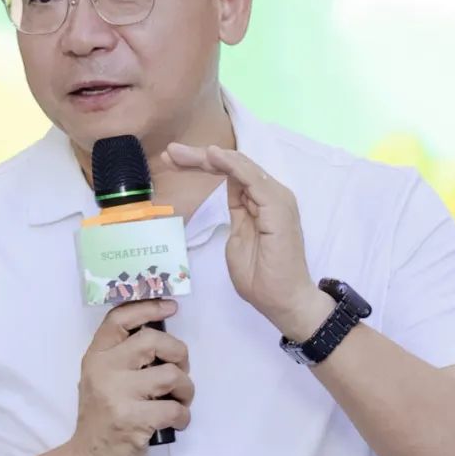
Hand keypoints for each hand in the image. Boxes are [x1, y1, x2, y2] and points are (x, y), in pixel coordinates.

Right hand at [66, 300, 193, 455]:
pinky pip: (175, 408)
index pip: (120, 317)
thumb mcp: (102, 380)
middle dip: (178, 354)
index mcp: (96, 356)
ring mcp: (117, 395)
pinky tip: (176, 422)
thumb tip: (164, 339)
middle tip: (179, 372)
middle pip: (153, 340)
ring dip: (186, 389)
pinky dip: (184, 416)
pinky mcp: (133, 420)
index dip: (149, 306)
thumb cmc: (102, 419)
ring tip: (179, 402)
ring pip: (172, 375)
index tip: (171, 307)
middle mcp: (104, 370)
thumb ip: (123, 358)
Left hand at [160, 142, 331, 340]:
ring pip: (239, 167)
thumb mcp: (238, 241)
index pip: (230, 175)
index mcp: (261, 202)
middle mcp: (271, 195)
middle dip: (198, 157)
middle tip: (170, 154)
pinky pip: (252, 178)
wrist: (284, 301)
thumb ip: (236, 216)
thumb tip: (232, 199)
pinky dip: (231, 165)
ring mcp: (276, 199)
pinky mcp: (277, 206)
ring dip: (209, 157)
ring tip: (180, 153)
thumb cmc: (262, 279)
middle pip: (233, 166)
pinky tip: (212, 156)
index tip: (173, 163)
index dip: (202, 165)